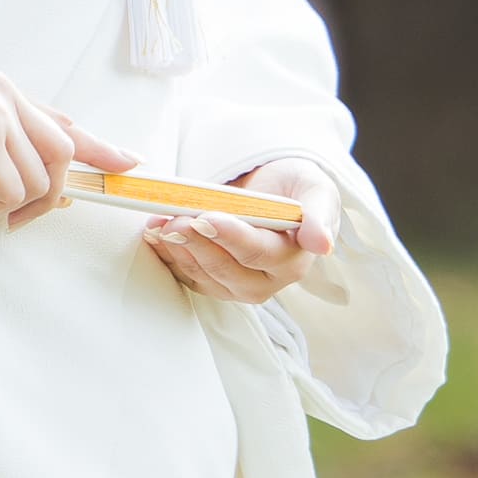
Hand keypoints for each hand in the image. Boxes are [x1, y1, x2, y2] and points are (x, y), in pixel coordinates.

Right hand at [0, 68, 131, 227]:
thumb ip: (9, 151)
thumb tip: (62, 190)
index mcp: (0, 90)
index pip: (62, 121)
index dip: (100, 148)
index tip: (130, 163)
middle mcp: (5, 96)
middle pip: (60, 158)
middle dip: (41, 195)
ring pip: (34, 185)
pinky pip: (7, 197)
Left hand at [143, 155, 337, 302]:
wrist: (280, 196)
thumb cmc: (299, 190)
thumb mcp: (316, 190)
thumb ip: (318, 214)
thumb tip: (322, 243)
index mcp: (293, 260)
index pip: (259, 253)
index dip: (232, 237)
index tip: (206, 217)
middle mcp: (268, 281)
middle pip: (228, 270)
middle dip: (198, 244)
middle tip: (175, 220)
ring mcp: (240, 286)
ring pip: (205, 277)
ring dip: (179, 251)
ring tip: (159, 224)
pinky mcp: (217, 283)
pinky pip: (190, 277)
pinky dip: (170, 257)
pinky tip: (155, 236)